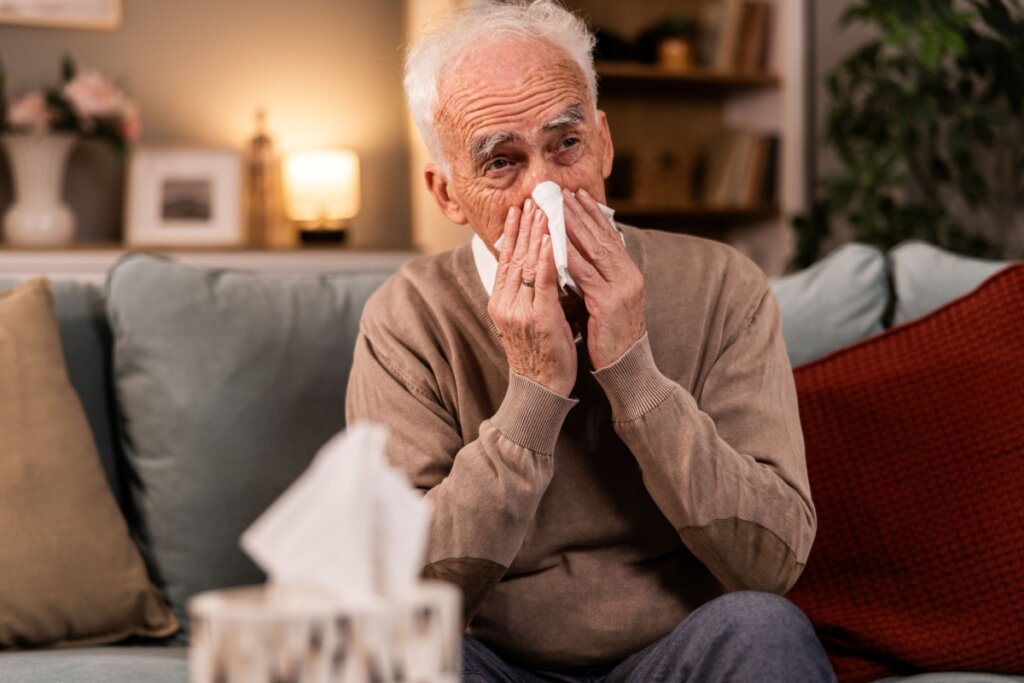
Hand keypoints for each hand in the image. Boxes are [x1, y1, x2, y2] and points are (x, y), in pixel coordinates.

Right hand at [488, 199, 576, 396]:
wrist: (541, 389)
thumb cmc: (540, 354)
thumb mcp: (528, 319)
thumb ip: (528, 294)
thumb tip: (537, 268)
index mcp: (500, 302)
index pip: (506, 259)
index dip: (513, 232)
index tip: (519, 209)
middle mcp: (504, 303)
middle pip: (513, 256)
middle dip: (524, 225)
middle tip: (532, 198)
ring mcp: (519, 310)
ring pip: (525, 263)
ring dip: (535, 232)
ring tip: (543, 208)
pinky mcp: (538, 318)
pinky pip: (542, 281)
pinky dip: (546, 257)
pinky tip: (551, 238)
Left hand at [563, 187, 646, 369]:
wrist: (627, 368)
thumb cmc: (610, 337)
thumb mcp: (604, 301)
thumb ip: (593, 279)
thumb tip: (572, 258)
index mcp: (628, 273)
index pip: (609, 236)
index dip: (593, 214)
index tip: (578, 194)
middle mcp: (628, 275)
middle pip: (601, 236)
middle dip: (581, 213)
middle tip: (562, 191)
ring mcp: (621, 288)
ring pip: (593, 249)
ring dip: (573, 226)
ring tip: (556, 207)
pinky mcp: (609, 303)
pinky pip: (585, 273)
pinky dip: (568, 255)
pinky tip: (554, 243)